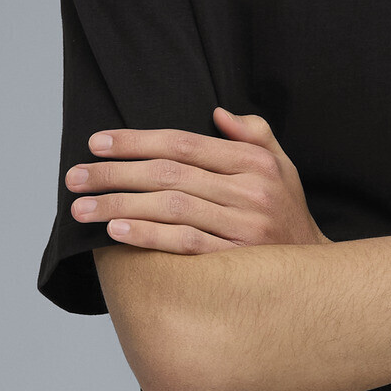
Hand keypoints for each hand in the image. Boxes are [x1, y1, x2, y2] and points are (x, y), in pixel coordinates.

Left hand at [65, 107, 329, 253]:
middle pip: (168, 174)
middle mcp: (250, 191)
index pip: (183, 144)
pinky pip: (183, 244)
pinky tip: (115, 232)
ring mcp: (244, 228)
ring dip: (119, 206)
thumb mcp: (283, 167)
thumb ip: (255, 134)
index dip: (136, 141)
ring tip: (82, 208)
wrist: (315, 278)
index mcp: (255, 163)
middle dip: (115, 174)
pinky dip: (147, 236)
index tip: (97, 144)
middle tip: (75, 177)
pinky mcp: (236, 262)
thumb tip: (218, 112)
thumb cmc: (288, 215)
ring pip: (170, 208)